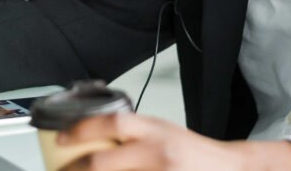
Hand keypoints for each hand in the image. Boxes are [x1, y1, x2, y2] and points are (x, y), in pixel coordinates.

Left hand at [59, 113, 290, 170]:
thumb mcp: (162, 132)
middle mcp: (157, 152)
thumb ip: (132, 136)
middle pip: (104, 163)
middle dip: (77, 170)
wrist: (230, 168)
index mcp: (154, 130)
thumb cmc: (192, 153)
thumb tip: (91, 143)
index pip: (111, 124)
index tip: (60, 139)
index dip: (81, 130)